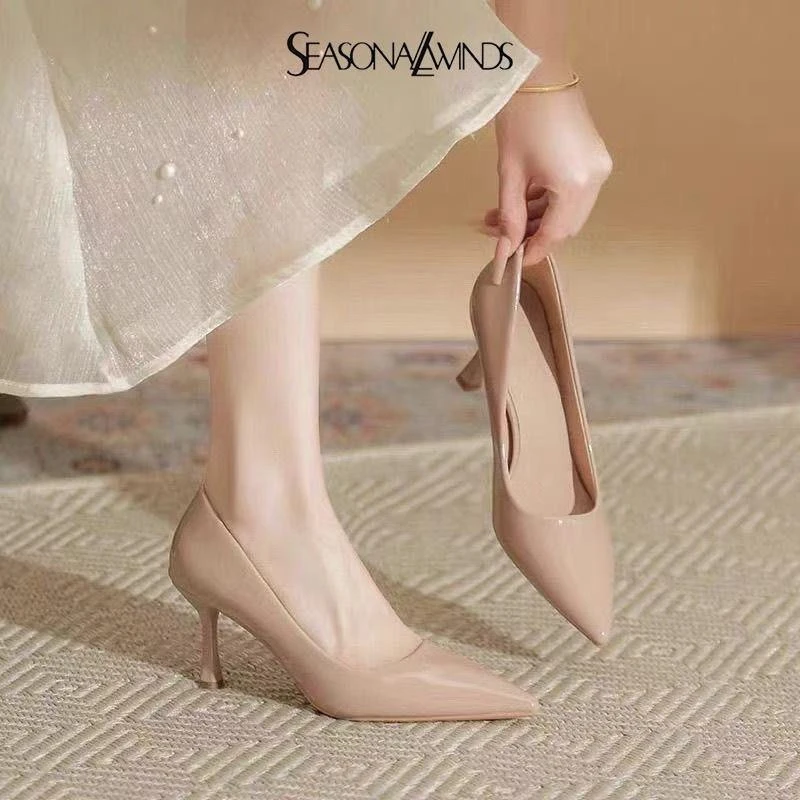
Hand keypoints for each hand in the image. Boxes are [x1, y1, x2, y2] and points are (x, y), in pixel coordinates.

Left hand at [484, 84, 612, 281]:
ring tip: (503, 215)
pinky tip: (524, 198)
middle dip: (535, 235)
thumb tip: (504, 249)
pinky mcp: (595, 157)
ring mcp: (599, 167)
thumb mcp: (510, 173)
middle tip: (503, 236)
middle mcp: (595, 179)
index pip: (556, 234)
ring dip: (540, 217)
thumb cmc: (521, 117)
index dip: (534, 251)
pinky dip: (551, 200)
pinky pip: (575, 192)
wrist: (539, 71)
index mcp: (575, 185)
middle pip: (566, 226)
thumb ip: (510, 216)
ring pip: (570, 210)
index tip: (513, 261)